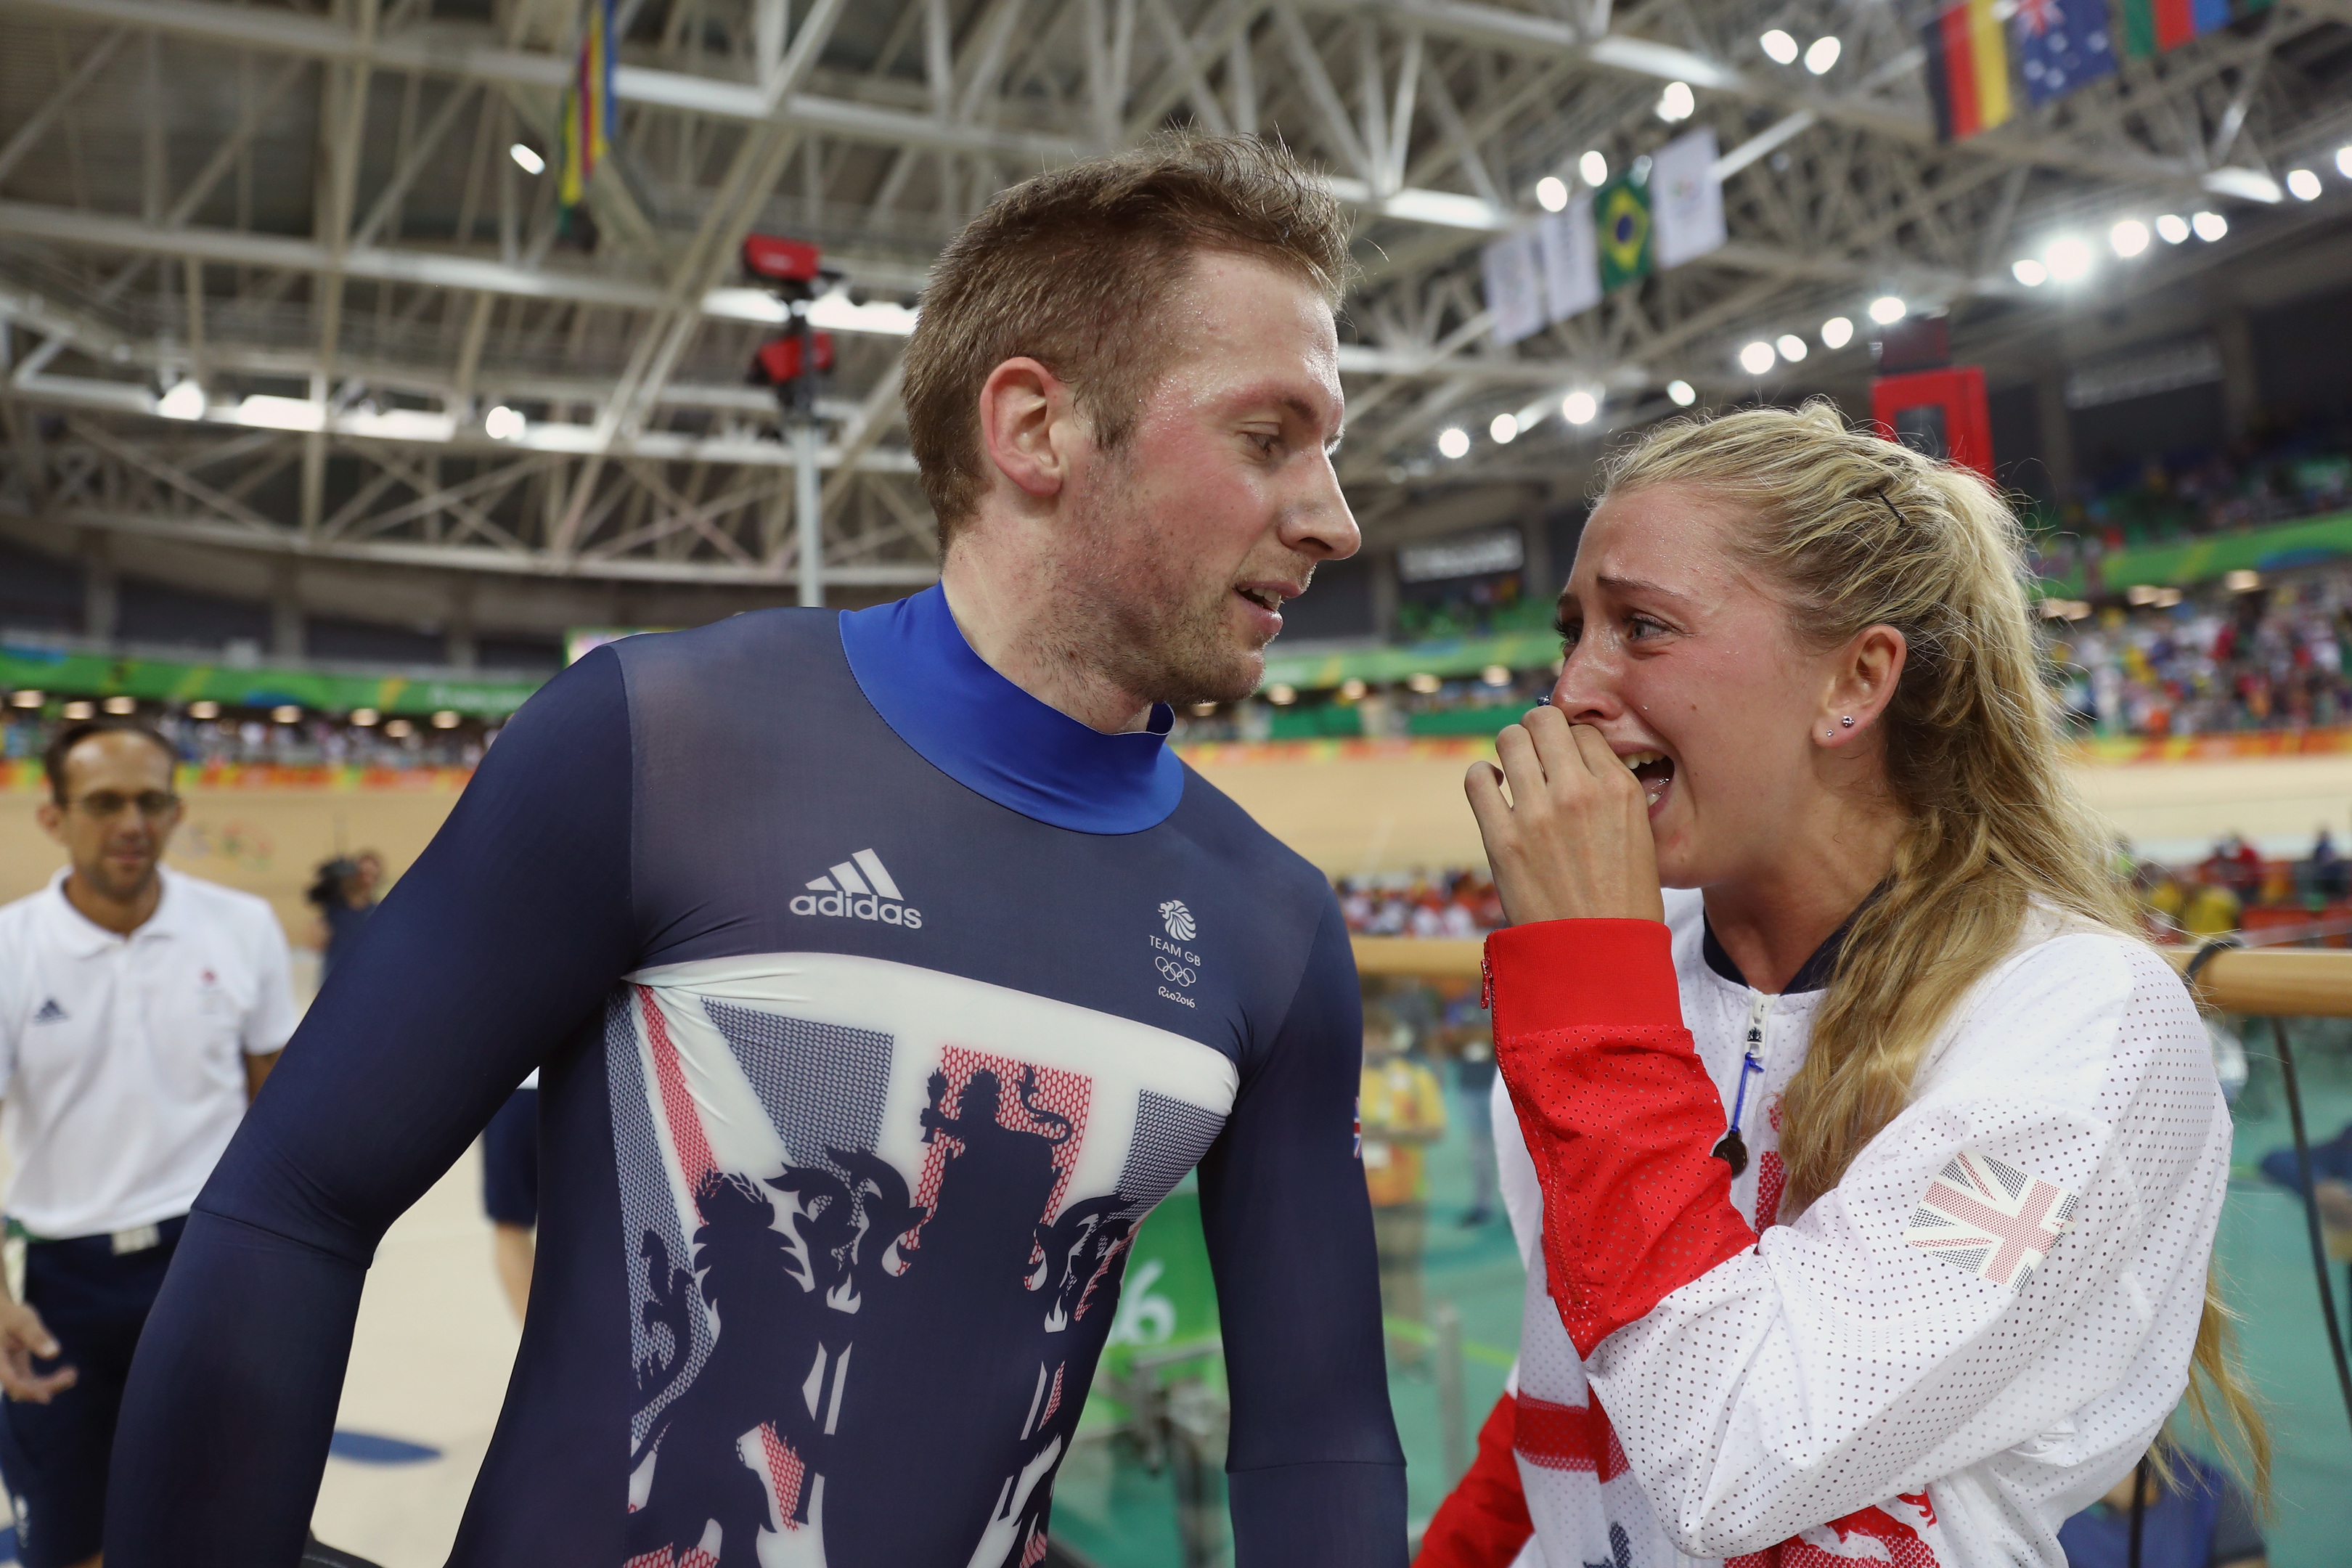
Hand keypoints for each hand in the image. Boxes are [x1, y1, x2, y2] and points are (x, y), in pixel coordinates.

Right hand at [0, 1297, 75, 1403]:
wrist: (1, 1314)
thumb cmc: (10, 1315)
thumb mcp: (23, 1321)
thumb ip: (36, 1336)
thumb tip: (54, 1353)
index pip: (12, 1381)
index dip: (29, 1391)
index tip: (47, 1397)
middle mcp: (2, 1370)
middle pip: (22, 1389)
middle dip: (46, 1387)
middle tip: (72, 1376)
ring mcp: (11, 1371)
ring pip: (28, 1388)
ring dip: (50, 1386)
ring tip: (72, 1375)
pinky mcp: (19, 1369)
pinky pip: (33, 1382)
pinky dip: (49, 1381)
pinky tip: (68, 1372)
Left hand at [1465, 705, 1664, 927]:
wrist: (1597, 956)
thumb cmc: (1623, 902)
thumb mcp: (1639, 836)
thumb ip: (1611, 794)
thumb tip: (1578, 762)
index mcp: (1619, 789)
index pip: (1584, 731)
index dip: (1571, 741)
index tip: (1564, 758)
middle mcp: (1578, 791)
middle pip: (1544, 721)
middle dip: (1537, 732)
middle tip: (1535, 753)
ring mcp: (1537, 813)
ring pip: (1509, 739)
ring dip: (1509, 748)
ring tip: (1514, 768)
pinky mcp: (1501, 838)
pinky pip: (1476, 778)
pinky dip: (1481, 777)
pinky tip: (1492, 788)